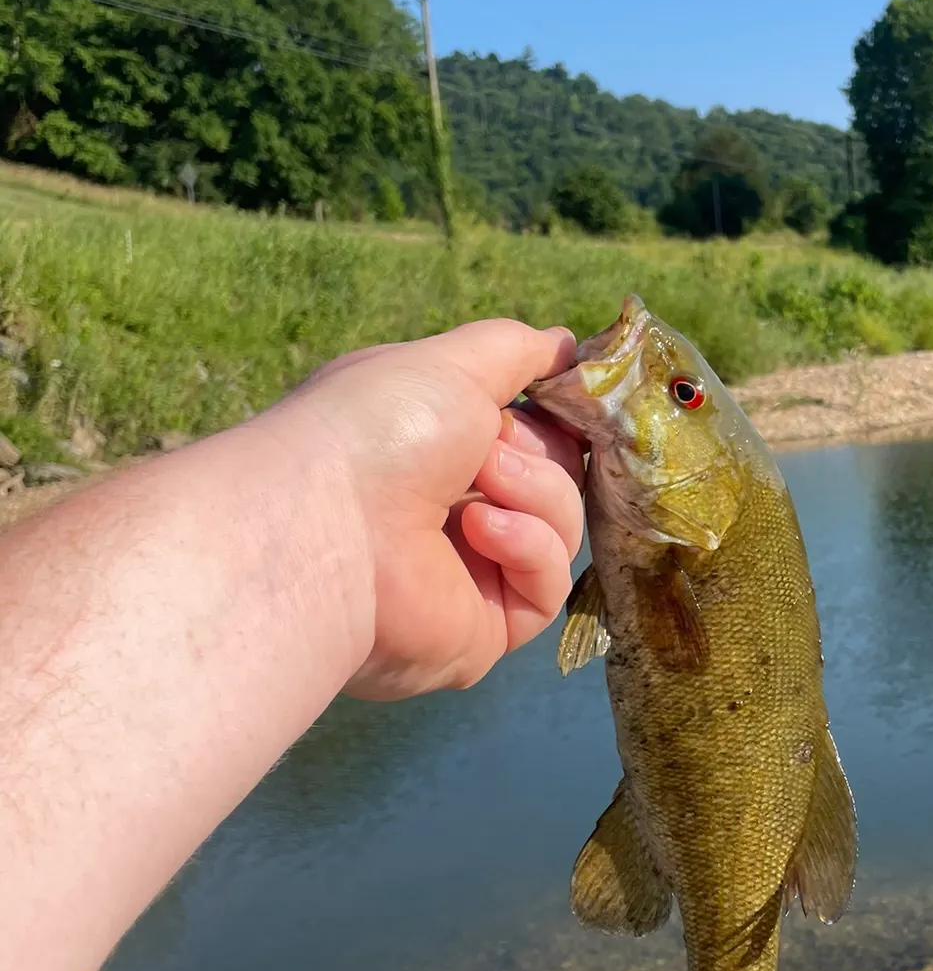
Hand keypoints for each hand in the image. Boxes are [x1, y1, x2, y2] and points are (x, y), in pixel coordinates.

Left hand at [274, 320, 584, 700]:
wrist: (325, 528)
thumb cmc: (377, 431)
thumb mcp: (449, 364)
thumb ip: (514, 350)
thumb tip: (565, 344)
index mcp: (439, 448)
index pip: (533, 434)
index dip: (554, 418)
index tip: (568, 399)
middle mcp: (454, 509)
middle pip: (560, 478)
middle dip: (538, 453)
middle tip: (493, 448)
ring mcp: (473, 572)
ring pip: (562, 527)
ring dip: (533, 493)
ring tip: (479, 485)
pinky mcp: (488, 627)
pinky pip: (548, 586)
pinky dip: (527, 548)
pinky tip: (478, 533)